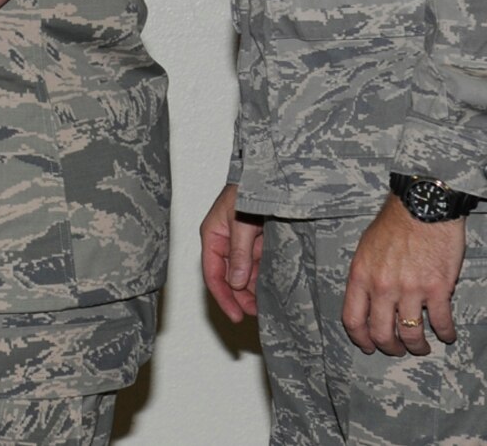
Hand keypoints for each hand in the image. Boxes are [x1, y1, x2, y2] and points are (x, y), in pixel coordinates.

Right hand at [200, 183, 263, 322]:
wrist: (270, 172)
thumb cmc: (248, 188)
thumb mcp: (241, 221)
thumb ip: (238, 252)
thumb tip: (235, 283)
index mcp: (213, 236)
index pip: (212, 274)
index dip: (223, 297)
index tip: (236, 316)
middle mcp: (225, 242)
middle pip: (229, 278)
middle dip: (241, 297)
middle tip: (257, 313)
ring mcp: (243, 243)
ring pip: (245, 274)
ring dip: (253, 289)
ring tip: (267, 305)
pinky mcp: (259, 241)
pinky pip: (259, 265)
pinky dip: (264, 277)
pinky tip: (274, 288)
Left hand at [340, 196, 465, 356]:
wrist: (424, 205)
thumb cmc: (395, 223)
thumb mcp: (366, 248)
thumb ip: (366, 277)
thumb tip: (370, 302)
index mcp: (361, 276)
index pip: (353, 319)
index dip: (361, 339)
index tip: (368, 346)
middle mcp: (383, 287)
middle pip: (381, 333)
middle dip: (390, 348)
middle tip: (398, 349)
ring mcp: (410, 290)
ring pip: (411, 335)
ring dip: (418, 347)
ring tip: (423, 347)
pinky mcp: (438, 289)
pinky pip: (441, 322)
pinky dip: (446, 333)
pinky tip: (448, 334)